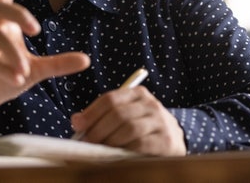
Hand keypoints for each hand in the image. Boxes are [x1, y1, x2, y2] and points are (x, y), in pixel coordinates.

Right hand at [0, 0, 90, 126]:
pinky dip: (2, 69)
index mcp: (3, 28)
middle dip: (18, 13)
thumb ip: (58, 64)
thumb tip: (87, 59)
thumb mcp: (34, 71)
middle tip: (37, 29)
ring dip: (13, 54)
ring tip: (25, 72)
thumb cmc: (2, 79)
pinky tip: (17, 80)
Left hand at [70, 86, 186, 155]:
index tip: (77, 125)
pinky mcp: (166, 140)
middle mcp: (151, 104)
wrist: (173, 140)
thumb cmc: (142, 129)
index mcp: (138, 94)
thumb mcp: (127, 117)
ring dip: (110, 141)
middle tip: (86, 142)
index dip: (91, 112)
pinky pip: (141, 144)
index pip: (110, 99)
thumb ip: (104, 117)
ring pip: (129, 129)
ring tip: (99, 151)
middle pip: (118, 114)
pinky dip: (125, 150)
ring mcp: (161, 121)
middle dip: (98, 129)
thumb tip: (76, 121)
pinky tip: (117, 156)